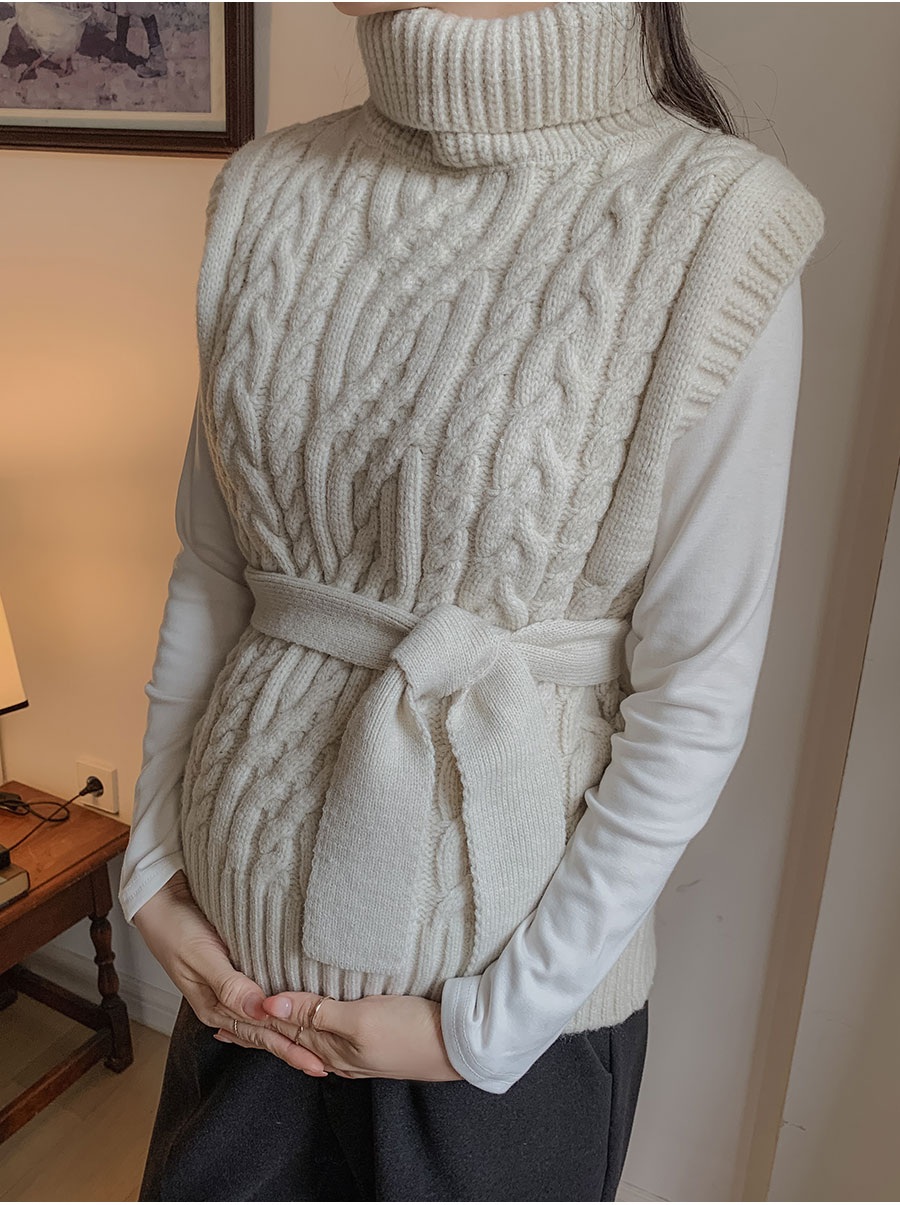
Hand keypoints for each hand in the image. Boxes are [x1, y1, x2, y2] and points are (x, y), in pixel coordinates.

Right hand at [133, 870, 327, 1077]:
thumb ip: (230, 985)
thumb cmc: (177, 928)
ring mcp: (226, 992)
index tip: (316, 1062)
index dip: (290, 1049)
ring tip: (311, 1051)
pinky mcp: (231, 976)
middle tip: (325, 1066)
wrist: (160, 903)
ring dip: (286, 1036)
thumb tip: (260, 1011)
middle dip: (294, 1050)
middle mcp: (221, 1005)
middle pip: (264, 1033)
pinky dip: (273, 1017)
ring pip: (261, 1022)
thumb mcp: (202, 956)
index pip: (261, 1034)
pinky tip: (284, 1022)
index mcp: (214, 1007)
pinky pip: (256, 1005)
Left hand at [214, 990, 464, 1082]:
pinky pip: (329, 1033)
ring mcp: (356, 1049)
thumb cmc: (411, 1030)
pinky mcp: (374, 1041)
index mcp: (329, 1046)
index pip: (280, 1028)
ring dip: (282, 1028)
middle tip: (226, 1022)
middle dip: (257, 1030)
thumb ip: (314, 1011)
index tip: (221, 1011)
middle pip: (289, 1036)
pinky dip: (309, 1027)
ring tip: (260, 1021)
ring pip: (307, 1035)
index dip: (250, 1018)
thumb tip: (266, 1006)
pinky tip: (313, 1023)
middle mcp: (337, 1052)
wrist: (459, 1045)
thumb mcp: (359, 1019)